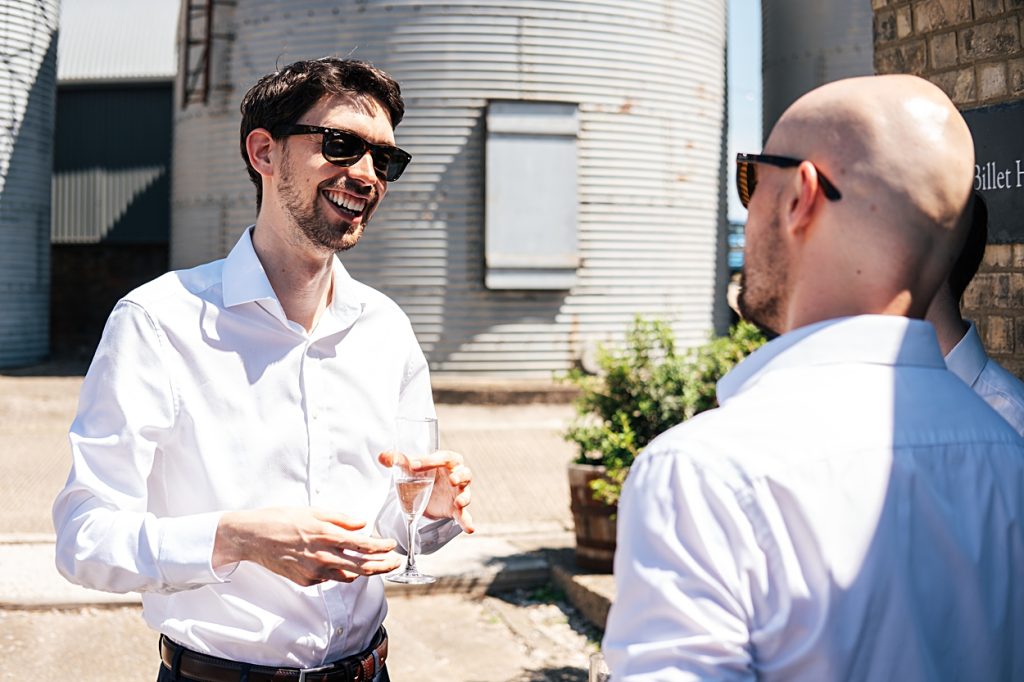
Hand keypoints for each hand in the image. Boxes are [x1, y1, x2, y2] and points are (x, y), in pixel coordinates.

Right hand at [213, 507, 401, 586]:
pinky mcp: (306, 581)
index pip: (364, 545)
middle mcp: (323, 556)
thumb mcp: (313, 511)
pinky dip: (339, 572)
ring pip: (348, 576)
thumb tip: (362, 524)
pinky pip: (329, 578)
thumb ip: (341, 519)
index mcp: (327, 535)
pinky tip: (342, 564)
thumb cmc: (282, 519)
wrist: (253, 537)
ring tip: (376, 565)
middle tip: (396, 562)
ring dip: (365, 571)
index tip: (392, 546)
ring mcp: (314, 572)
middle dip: (384, 565)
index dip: (383, 547)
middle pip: (363, 567)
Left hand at [379, 449, 474, 533]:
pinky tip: (469, 528)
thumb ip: (397, 460)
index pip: (442, 457)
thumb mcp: (410, 466)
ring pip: (466, 493)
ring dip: (464, 498)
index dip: (430, 461)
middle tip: (452, 480)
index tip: (413, 466)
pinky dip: (467, 522)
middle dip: (460, 477)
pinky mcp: (455, 510)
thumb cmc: (423, 472)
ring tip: (459, 503)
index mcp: (446, 461)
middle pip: (464, 473)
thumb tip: (382, 456)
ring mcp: (457, 493)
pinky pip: (464, 516)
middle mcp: (456, 476)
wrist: (424, 491)